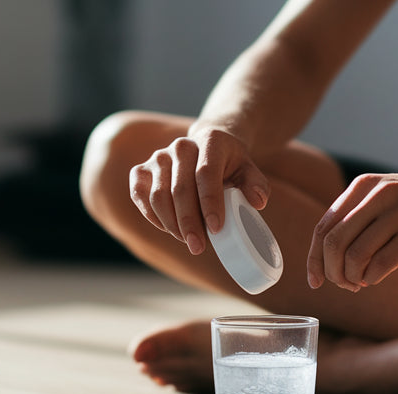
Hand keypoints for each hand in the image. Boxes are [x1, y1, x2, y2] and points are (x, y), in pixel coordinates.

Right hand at [128, 127, 270, 254]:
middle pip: (180, 189)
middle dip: (189, 223)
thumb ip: (257, 185)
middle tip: (199, 247)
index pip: (205, 173)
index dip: (210, 203)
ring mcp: (158, 156)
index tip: (216, 229)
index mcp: (211, 142)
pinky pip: (140, 196)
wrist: (207, 148)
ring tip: (188, 240)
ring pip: (158, 196)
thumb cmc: (230, 165)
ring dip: (171, 224)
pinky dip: (152, 216)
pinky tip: (168, 229)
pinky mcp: (141, 170)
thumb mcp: (249, 172)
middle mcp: (181, 146)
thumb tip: (257, 202)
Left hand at [308, 170, 397, 290]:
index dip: (313, 259)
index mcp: (364, 187)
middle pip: (333, 243)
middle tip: (343, 285)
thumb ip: (362, 217)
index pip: (323, 227)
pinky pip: (382, 263)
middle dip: (331, 272)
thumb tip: (331, 257)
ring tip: (361, 283)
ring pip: (354, 255)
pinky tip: (376, 279)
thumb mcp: (390, 196)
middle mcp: (377, 196)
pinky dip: (372, 278)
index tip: (315, 281)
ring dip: (352, 278)